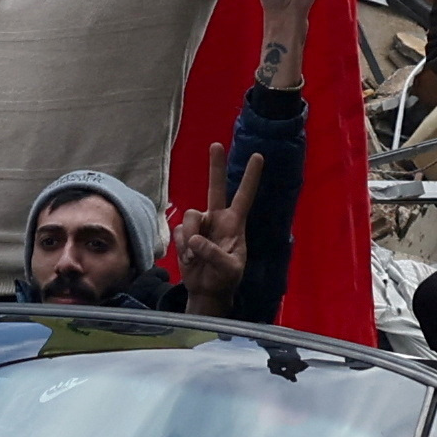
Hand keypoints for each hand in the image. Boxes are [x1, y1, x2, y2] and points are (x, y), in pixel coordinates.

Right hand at [167, 140, 268, 311]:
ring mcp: (200, 225)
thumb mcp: (228, 270)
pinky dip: (182, 248)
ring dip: (189, 238)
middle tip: (217, 144)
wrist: (206, 291)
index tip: (258, 156)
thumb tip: (195, 240)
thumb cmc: (225, 279)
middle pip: (215, 188)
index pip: (244, 196)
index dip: (250, 177)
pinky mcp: (184, 234)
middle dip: (216, 166)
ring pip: (190, 217)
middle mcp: (217, 218)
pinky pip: (178, 233)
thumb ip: (213, 254)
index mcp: (235, 224)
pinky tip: (189, 259)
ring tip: (195, 257)